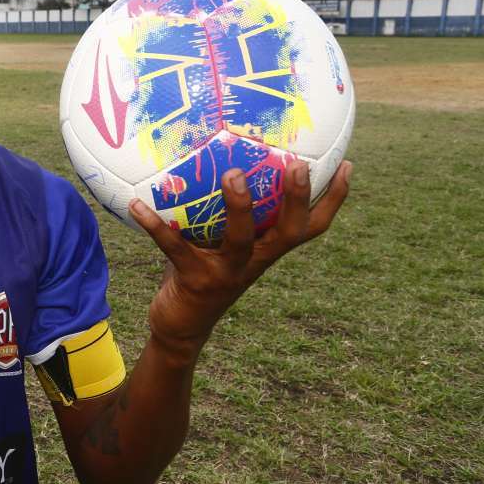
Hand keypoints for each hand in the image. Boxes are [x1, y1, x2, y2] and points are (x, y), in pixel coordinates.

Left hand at [129, 160, 352, 362]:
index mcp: (266, 251)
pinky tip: (136, 204)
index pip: (310, 226)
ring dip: (240, 208)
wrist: (180, 326)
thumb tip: (215, 157)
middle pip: (289, 232)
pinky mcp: (194, 281)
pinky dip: (155, 224)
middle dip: (297, 200)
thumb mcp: (218, 241)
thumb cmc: (200, 271)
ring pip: (242, 240)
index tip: (347, 165)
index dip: (333, 201)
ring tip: (233, 174)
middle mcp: (254, 262)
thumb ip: (222, 210)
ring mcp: (226, 273)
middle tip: (298, 165)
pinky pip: (173, 247)